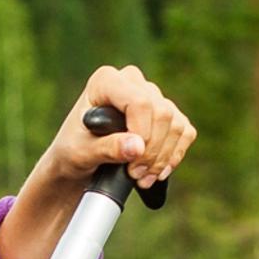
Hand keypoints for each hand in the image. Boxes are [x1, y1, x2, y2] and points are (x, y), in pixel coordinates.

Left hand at [6, 64, 197, 258]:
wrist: (79, 160)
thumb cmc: (73, 151)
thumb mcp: (81, 152)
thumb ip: (107, 148)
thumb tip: (137, 147)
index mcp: (106, 80)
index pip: (139, 101)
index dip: (142, 133)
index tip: (131, 162)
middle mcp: (132, 81)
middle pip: (162, 113)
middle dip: (152, 151)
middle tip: (135, 175)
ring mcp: (152, 95)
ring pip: (176, 124)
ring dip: (163, 158)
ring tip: (142, 178)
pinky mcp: (166, 114)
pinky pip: (185, 132)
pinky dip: (174, 156)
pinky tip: (157, 172)